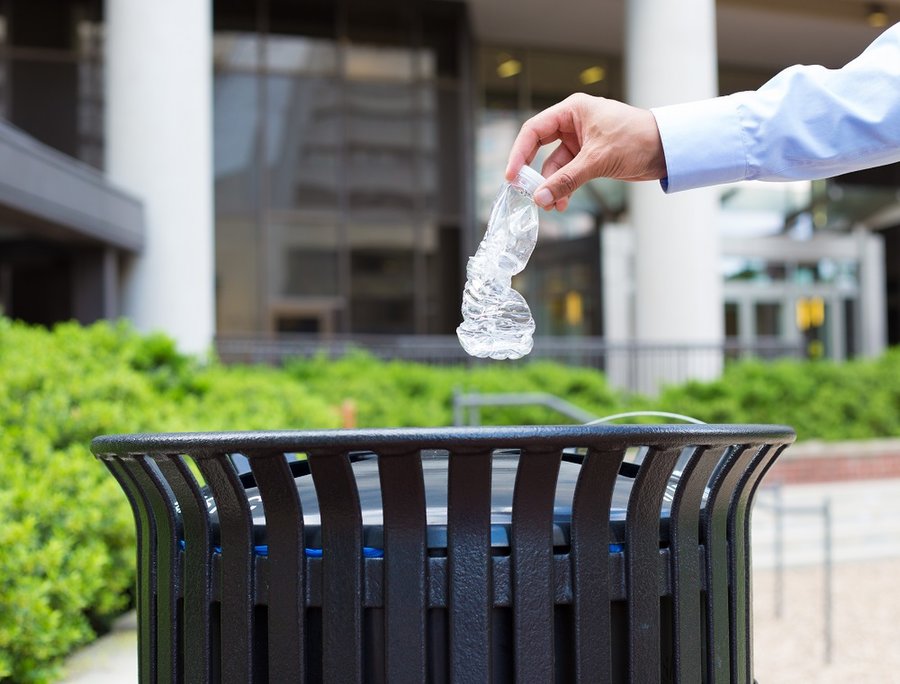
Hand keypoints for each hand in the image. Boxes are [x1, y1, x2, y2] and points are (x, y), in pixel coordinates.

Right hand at [505, 93, 667, 210]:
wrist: (667, 149)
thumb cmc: (637, 139)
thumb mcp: (597, 160)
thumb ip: (566, 180)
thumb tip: (540, 198)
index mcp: (573, 111)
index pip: (534, 130)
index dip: (519, 153)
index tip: (512, 176)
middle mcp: (574, 124)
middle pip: (541, 150)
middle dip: (536, 175)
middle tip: (529, 194)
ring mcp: (581, 142)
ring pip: (555, 167)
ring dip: (553, 187)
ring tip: (553, 206)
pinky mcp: (590, 158)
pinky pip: (569, 175)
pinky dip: (565, 189)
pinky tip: (563, 203)